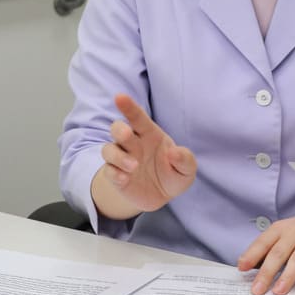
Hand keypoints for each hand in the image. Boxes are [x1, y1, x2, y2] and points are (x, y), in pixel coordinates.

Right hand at [96, 93, 196, 212]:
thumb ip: (185, 159)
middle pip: (118, 129)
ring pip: (108, 150)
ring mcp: (122, 159)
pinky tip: (124, 179)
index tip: (120, 97)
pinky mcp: (115, 176)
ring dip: (118, 156)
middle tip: (126, 134)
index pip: (138, 117)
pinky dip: (114, 173)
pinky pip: (108, 171)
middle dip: (119, 129)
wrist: (162, 197)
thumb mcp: (186, 169)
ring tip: (133, 166)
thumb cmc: (174, 174)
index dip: (129, 106)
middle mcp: (133, 144)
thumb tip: (174, 153)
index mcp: (150, 134)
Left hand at [237, 201, 294, 294]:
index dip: (252, 255)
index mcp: (279, 230)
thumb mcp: (279, 234)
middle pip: (278, 253)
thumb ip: (264, 249)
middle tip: (257, 289)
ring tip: (278, 291)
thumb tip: (245, 265)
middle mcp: (294, 234)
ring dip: (288, 276)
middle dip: (267, 272)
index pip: (263, 243)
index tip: (242, 268)